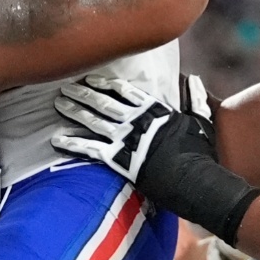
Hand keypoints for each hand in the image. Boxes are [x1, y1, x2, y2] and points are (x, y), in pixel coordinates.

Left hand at [55, 75, 259, 243]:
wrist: (198, 181)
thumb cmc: (202, 154)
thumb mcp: (202, 122)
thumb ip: (196, 99)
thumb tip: (193, 80)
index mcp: (155, 110)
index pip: (126, 91)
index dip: (107, 84)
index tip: (92, 78)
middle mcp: (137, 121)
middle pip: (104, 103)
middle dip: (83, 93)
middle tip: (65, 88)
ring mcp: (127, 140)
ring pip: (94, 121)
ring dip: (75, 111)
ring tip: (59, 104)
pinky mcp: (120, 160)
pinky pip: (90, 150)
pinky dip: (73, 143)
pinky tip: (57, 139)